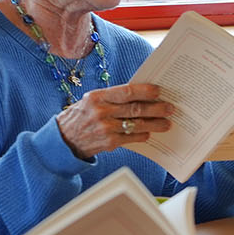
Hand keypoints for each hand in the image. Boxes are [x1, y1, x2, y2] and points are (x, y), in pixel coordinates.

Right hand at [55, 81, 173, 159]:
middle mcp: (101, 112)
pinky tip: (150, 133)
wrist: (63, 140)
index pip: (126, 91)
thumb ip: (112, 98)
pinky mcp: (108, 143)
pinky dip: (142, 135)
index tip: (159, 91)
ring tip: (167, 123)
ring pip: (137, 125)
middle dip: (156, 108)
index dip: (145, 91)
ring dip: (155, 124)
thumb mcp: (91, 101)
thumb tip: (140, 95)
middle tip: (170, 108)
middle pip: (135, 109)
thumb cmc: (81, 116)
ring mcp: (105, 128)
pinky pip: (131, 138)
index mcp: (97, 97)